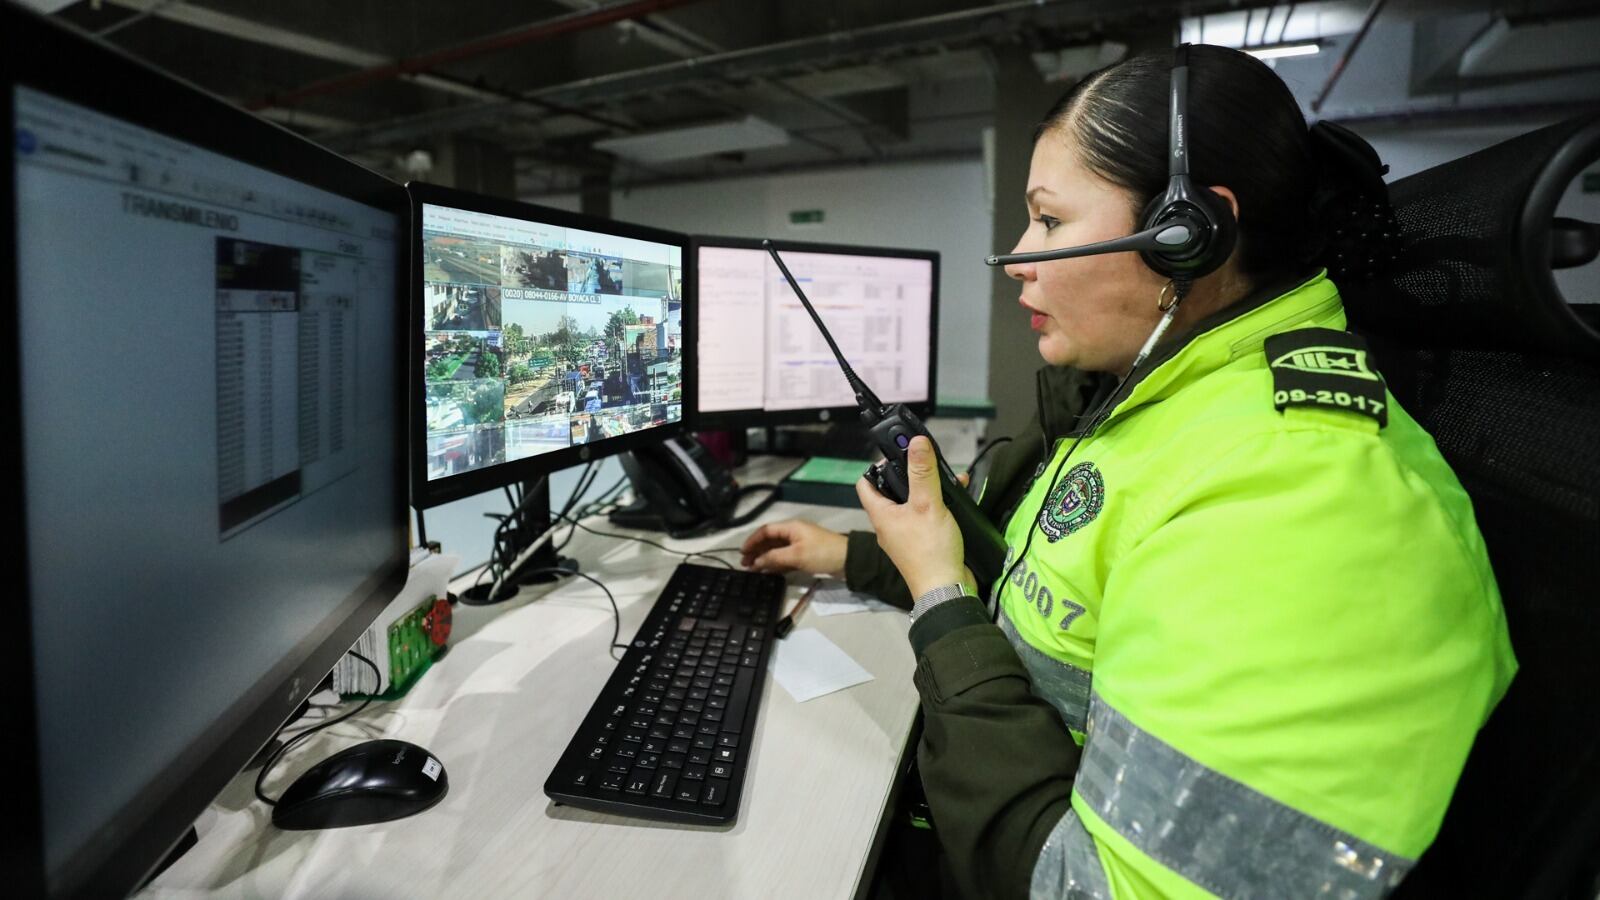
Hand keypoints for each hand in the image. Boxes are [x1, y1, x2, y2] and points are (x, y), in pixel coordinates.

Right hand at [741, 519, 848, 575]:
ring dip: (764, 558)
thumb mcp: (796, 555)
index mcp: (791, 527)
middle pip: (770, 540)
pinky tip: (768, 572)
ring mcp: (799, 544)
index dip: (752, 541)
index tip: (742, 553)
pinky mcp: (804, 555)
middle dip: (756, 551)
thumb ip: (774, 558)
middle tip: (744, 564)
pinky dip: (775, 564)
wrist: (848, 561)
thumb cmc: (821, 554)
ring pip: (776, 550)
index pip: (766, 531)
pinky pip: (785, 558)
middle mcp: (793, 533)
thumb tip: (756, 562)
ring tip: (752, 569)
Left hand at [857, 436, 968, 598]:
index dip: (877, 466)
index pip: (866, 483)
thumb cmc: (930, 549)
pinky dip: (939, 505)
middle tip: (927, 461)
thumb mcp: (927, 504)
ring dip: (929, 488)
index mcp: (881, 514)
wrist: (947, 590)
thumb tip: (915, 442)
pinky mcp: (923, 543)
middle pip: (893, 491)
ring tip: (948, 476)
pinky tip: (957, 497)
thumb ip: (922, 473)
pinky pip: (927, 517)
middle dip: (911, 473)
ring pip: (913, 503)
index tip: (897, 453)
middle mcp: (889, 524)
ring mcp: (906, 535)